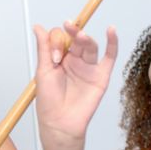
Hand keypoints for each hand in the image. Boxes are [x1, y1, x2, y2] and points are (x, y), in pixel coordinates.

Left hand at [32, 22, 117, 147]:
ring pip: (90, 46)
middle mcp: (74, 61)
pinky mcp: (101, 76)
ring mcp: (88, 67)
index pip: (61, 39)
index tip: (54, 56)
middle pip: (76, 39)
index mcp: (59, 59)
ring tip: (81, 35)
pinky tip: (111, 30)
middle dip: (72, 34)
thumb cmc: (49, 101)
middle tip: (68, 29)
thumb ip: (44, 48)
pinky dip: (112, 43)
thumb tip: (38, 27)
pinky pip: (110, 57)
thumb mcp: (43, 71)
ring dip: (85, 38)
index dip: (58, 41)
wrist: (60, 122)